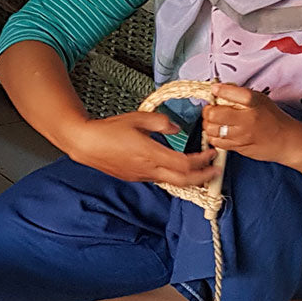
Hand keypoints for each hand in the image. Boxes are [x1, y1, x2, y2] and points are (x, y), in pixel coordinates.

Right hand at [69, 112, 218, 184]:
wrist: (85, 144)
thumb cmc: (108, 130)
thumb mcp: (137, 118)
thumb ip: (161, 122)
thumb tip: (176, 128)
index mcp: (150, 153)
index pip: (185, 163)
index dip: (202, 161)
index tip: (212, 154)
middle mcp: (147, 169)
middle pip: (183, 180)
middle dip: (203, 177)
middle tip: (215, 170)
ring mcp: (140, 176)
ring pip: (172, 182)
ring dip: (189, 178)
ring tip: (200, 170)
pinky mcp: (134, 177)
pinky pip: (159, 179)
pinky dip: (173, 175)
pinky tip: (175, 168)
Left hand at [203, 83, 301, 164]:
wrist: (287, 140)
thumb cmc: (273, 119)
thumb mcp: (260, 100)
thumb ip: (240, 95)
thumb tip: (218, 88)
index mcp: (254, 103)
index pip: (231, 93)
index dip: (219, 90)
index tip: (214, 89)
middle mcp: (247, 119)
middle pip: (214, 114)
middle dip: (208, 111)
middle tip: (211, 110)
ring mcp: (242, 135)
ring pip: (211, 129)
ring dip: (208, 125)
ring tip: (214, 122)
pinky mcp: (238, 147)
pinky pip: (216, 142)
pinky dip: (213, 136)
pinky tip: (219, 132)